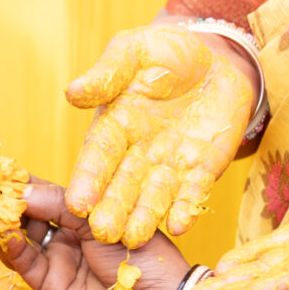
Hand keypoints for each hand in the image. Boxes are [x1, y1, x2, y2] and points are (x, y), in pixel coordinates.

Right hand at [0, 179, 188, 289]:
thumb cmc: (145, 256)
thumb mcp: (102, 217)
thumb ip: (60, 204)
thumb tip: (20, 191)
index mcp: (86, 214)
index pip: (47, 193)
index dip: (23, 184)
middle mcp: (69, 235)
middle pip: (29, 215)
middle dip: (8, 202)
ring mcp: (59, 261)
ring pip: (23, 239)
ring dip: (6, 225)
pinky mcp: (52, 287)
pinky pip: (28, 265)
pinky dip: (15, 250)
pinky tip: (7, 235)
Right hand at [65, 25, 258, 243]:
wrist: (216, 59)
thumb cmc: (166, 51)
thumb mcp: (133, 51)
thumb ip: (107, 73)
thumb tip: (72, 92)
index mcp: (114, 124)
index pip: (99, 155)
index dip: (89, 178)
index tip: (77, 202)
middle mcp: (137, 151)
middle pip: (123, 183)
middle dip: (113, 207)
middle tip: (103, 232)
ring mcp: (170, 163)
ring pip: (154, 195)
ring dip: (146, 217)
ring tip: (135, 238)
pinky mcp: (202, 169)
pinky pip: (194, 192)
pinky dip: (187, 208)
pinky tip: (181, 225)